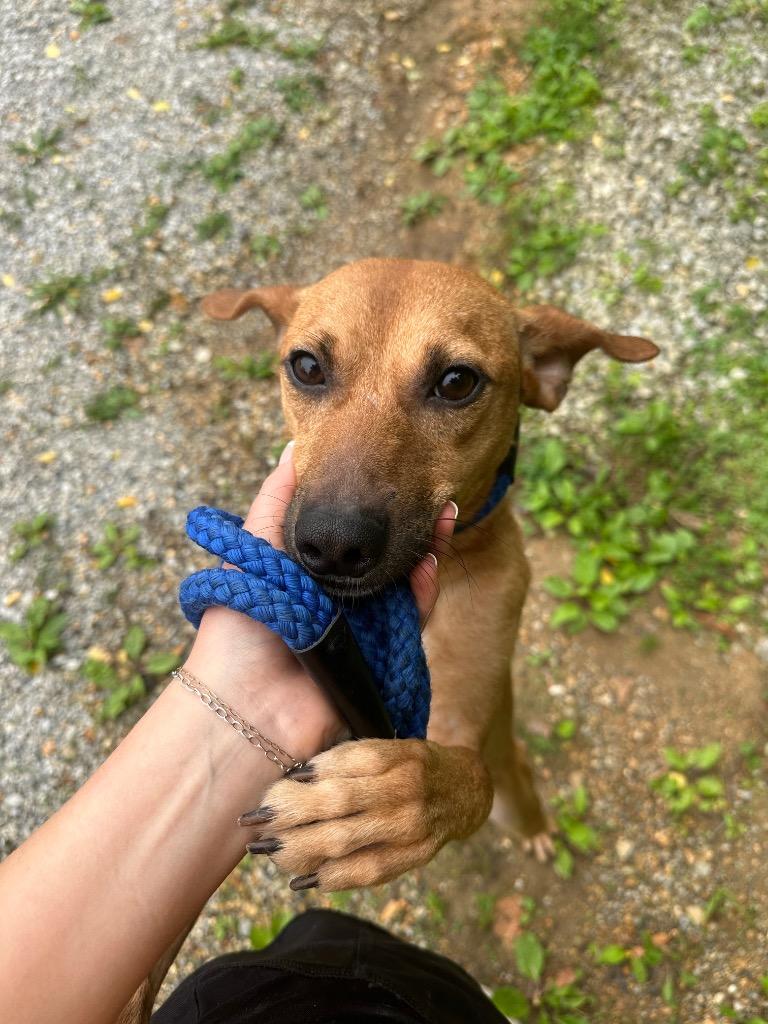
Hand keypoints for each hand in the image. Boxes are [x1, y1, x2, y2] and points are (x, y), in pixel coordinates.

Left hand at [183, 443, 455, 765]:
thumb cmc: (242, 621)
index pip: (350, 532)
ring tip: (445, 515)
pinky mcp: (385, 655)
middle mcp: (338, 596)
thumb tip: (295, 447)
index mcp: (308, 570)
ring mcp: (364, 625)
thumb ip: (278, 500)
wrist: (248, 701)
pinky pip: (412, 618)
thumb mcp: (254, 547)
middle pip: (385, 553)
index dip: (375, 505)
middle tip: (435, 492)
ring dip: (428, 549)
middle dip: (411, 523)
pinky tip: (430, 561)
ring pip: (405, 581)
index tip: (394, 473)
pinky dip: (425, 590)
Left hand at [239, 739, 491, 891]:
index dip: (302, 779)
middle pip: (337, 803)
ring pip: (345, 841)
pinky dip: (330, 878)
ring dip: (299, 848)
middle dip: (289, 814)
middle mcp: (404, 791)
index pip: (341, 765)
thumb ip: (347, 759)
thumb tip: (296, 777)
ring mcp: (410, 828)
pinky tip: (302, 880)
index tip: (268, 789)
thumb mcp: (388, 747)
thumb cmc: (413, 764)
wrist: (467, 790)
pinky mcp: (413, 857)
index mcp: (397, 756)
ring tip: (267, 851)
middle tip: (254, 821)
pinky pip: (366, 872)